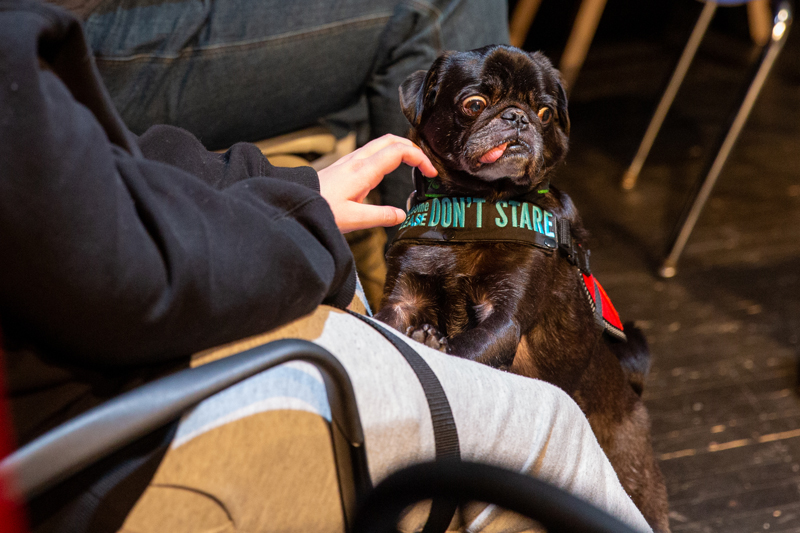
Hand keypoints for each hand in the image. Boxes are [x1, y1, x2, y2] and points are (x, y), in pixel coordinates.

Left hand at [318, 134, 436, 232]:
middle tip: (425, 165)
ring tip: (412, 164)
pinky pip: (371, 151)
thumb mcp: (353, 219)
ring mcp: (350, 161)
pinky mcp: (345, 165)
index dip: (419, 158)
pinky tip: (389, 168)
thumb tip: (402, 215)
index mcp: (364, 171)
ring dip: (400, 149)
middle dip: (413, 148)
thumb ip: (380, 216)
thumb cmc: (320, 208)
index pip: (399, 152)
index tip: (430, 172)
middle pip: (392, 140)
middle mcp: (358, 161)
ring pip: (381, 143)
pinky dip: (387, 154)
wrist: (295, 201)